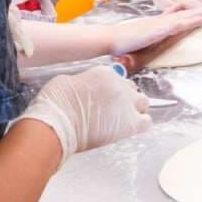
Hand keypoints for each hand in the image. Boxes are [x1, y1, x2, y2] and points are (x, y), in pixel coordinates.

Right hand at [16, 65, 151, 163]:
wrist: (57, 124)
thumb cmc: (55, 104)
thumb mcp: (66, 81)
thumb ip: (82, 81)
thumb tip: (83, 87)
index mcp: (105, 73)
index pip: (118, 78)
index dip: (112, 90)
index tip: (104, 98)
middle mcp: (120, 85)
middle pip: (132, 89)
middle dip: (125, 98)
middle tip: (113, 110)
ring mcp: (127, 104)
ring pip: (143, 103)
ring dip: (135, 109)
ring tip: (123, 120)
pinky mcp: (130, 124)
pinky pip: (146, 122)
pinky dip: (141, 125)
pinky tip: (129, 128)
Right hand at [104, 4, 201, 55]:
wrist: (111, 39)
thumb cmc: (126, 39)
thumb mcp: (145, 35)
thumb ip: (156, 33)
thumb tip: (168, 31)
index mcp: (161, 24)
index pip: (181, 18)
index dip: (195, 13)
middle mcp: (162, 23)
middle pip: (184, 16)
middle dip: (200, 11)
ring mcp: (158, 26)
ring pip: (182, 19)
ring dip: (196, 14)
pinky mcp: (155, 32)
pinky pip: (172, 26)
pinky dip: (184, 22)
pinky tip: (194, 20)